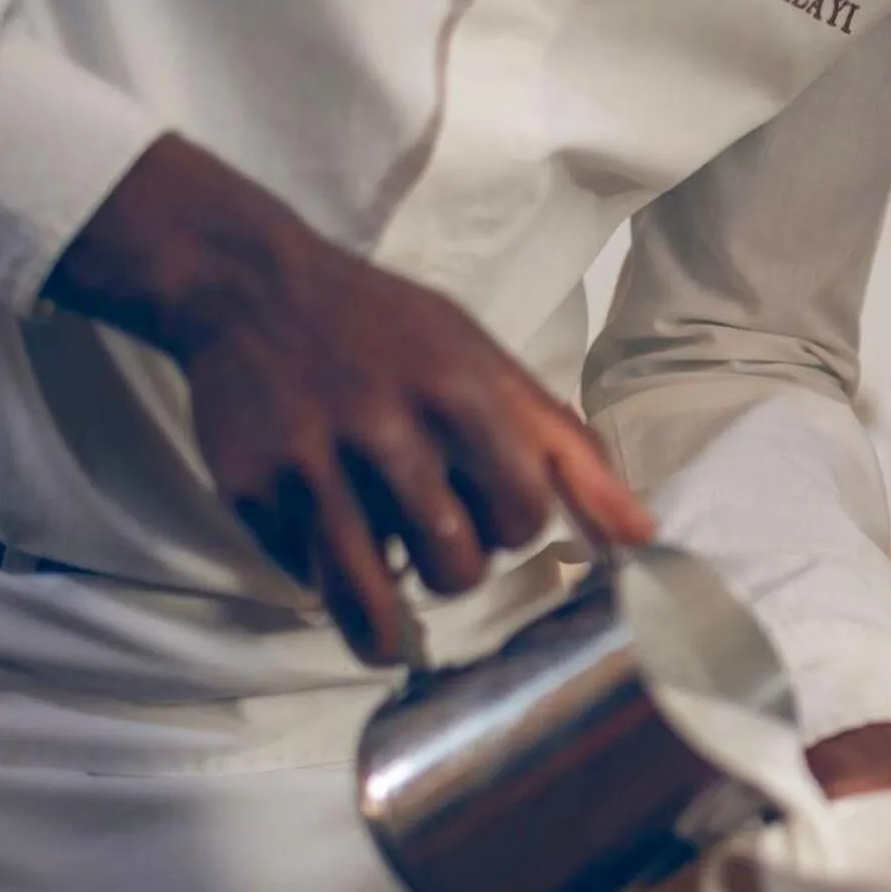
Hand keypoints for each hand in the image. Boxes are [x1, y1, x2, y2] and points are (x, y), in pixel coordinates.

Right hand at [42, 135, 655, 663]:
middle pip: (457, 566)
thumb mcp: (486, 362)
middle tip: (434, 524)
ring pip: (377, 594)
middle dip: (457, 562)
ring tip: (393, 584)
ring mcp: (311, 463)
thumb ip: (567, 452)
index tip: (494, 500)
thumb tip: (644, 538)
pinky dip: (323, 573)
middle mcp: (387, 428)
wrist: (246, 284)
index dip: (516, 521)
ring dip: (392, 607)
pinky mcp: (250, 491)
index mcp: (460, 390)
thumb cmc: (390, 331)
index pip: (525, 514)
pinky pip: (308, 579)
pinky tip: (324, 529)